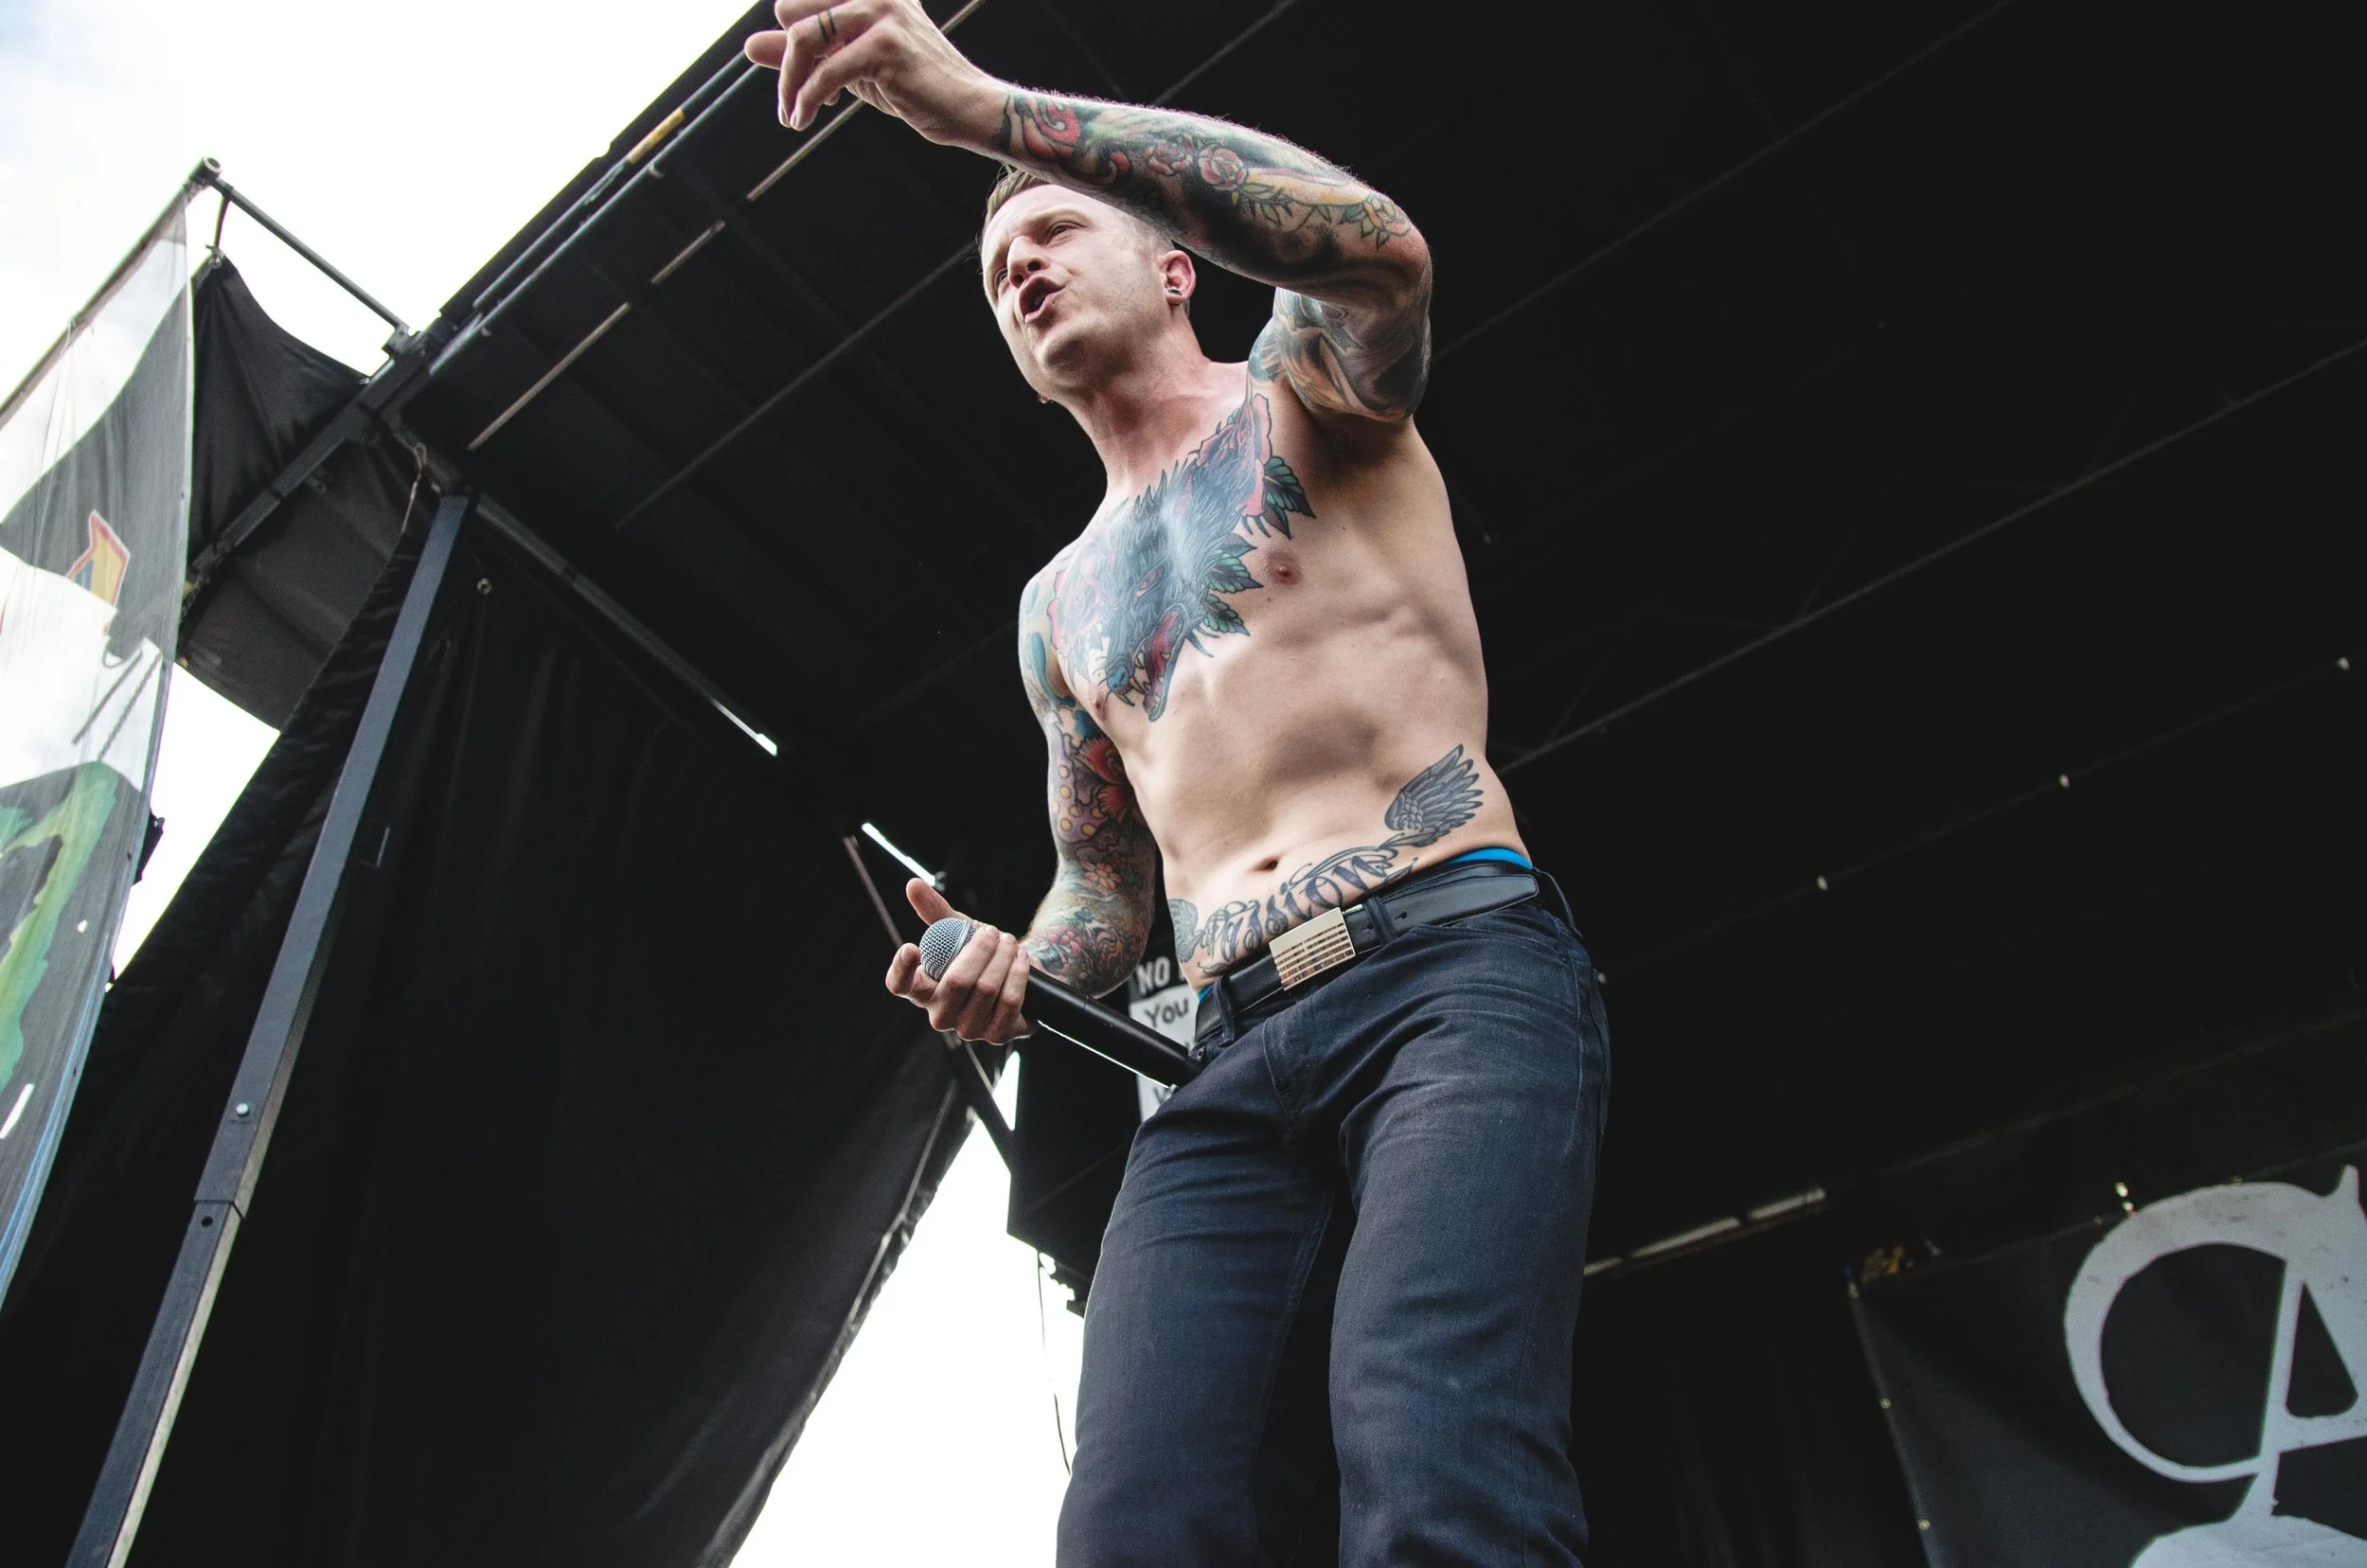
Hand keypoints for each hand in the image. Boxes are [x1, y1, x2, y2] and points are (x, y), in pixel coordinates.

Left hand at [744, 0, 1003, 138]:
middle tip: (790, 99)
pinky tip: (805, 119)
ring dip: (789, 83)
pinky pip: (826, 71)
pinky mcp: (886, 46)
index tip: (803, 76)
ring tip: (791, 114)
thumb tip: (748, 46)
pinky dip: (808, 99)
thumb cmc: (912, 85)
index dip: (791, 40)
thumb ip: (805, 51)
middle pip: (791, 10)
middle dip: (785, 60)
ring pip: (803, 38)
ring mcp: (881, 13)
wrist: (967, 108)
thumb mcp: (849, 64)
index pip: (796, 2)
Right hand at [884, 878, 1034, 1043]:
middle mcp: (940, 1014)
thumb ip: (936, 911)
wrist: (1019, 972)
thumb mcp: (959, 930)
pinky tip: (1022, 960)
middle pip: (957, 982)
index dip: (901, 969)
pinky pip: (1009, 1002)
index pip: (900, 985)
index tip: (911, 947)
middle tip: (994, 932)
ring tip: (1009, 943)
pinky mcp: (997, 1035)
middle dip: (980, 950)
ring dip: (1003, 958)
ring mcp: (968, 1028)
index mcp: (923, 989)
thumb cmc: (980, 953)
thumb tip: (913, 885)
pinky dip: (1018, 974)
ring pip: (987, 989)